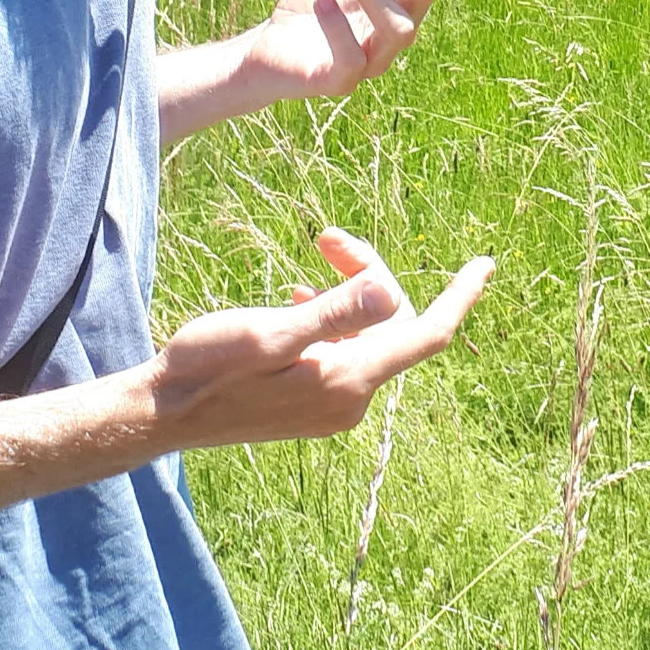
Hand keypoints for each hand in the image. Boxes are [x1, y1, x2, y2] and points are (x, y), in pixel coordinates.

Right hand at [150, 231, 495, 449]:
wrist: (163, 412)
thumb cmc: (208, 367)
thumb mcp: (270, 333)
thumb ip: (333, 314)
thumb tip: (389, 292)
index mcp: (349, 379)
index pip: (426, 333)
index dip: (459, 297)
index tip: (485, 264)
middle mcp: (350, 398)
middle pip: (391, 321)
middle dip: (369, 272)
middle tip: (326, 237)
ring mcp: (331, 404)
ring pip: (366, 333)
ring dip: (347, 291)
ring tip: (313, 258)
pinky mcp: (311, 403)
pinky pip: (344, 351)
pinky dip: (332, 316)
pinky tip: (299, 297)